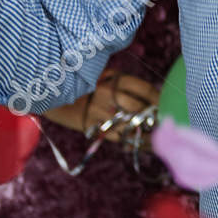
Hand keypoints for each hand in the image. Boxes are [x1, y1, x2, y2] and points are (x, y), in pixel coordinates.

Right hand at [44, 70, 158, 141]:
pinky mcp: (91, 126)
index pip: (144, 89)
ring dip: (145, 132)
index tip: (167, 105)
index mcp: (113, 78)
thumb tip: (150, 95)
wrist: (50, 95)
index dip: (158, 99)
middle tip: (162, 123)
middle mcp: (107, 94)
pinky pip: (117, 137)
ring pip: (130, 125)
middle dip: (153, 118)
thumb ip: (123, 82)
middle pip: (140, 109)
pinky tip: (136, 142)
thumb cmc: (83, 83)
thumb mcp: (102, 75)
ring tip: (154, 135)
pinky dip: (129, 140)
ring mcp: (99, 111)